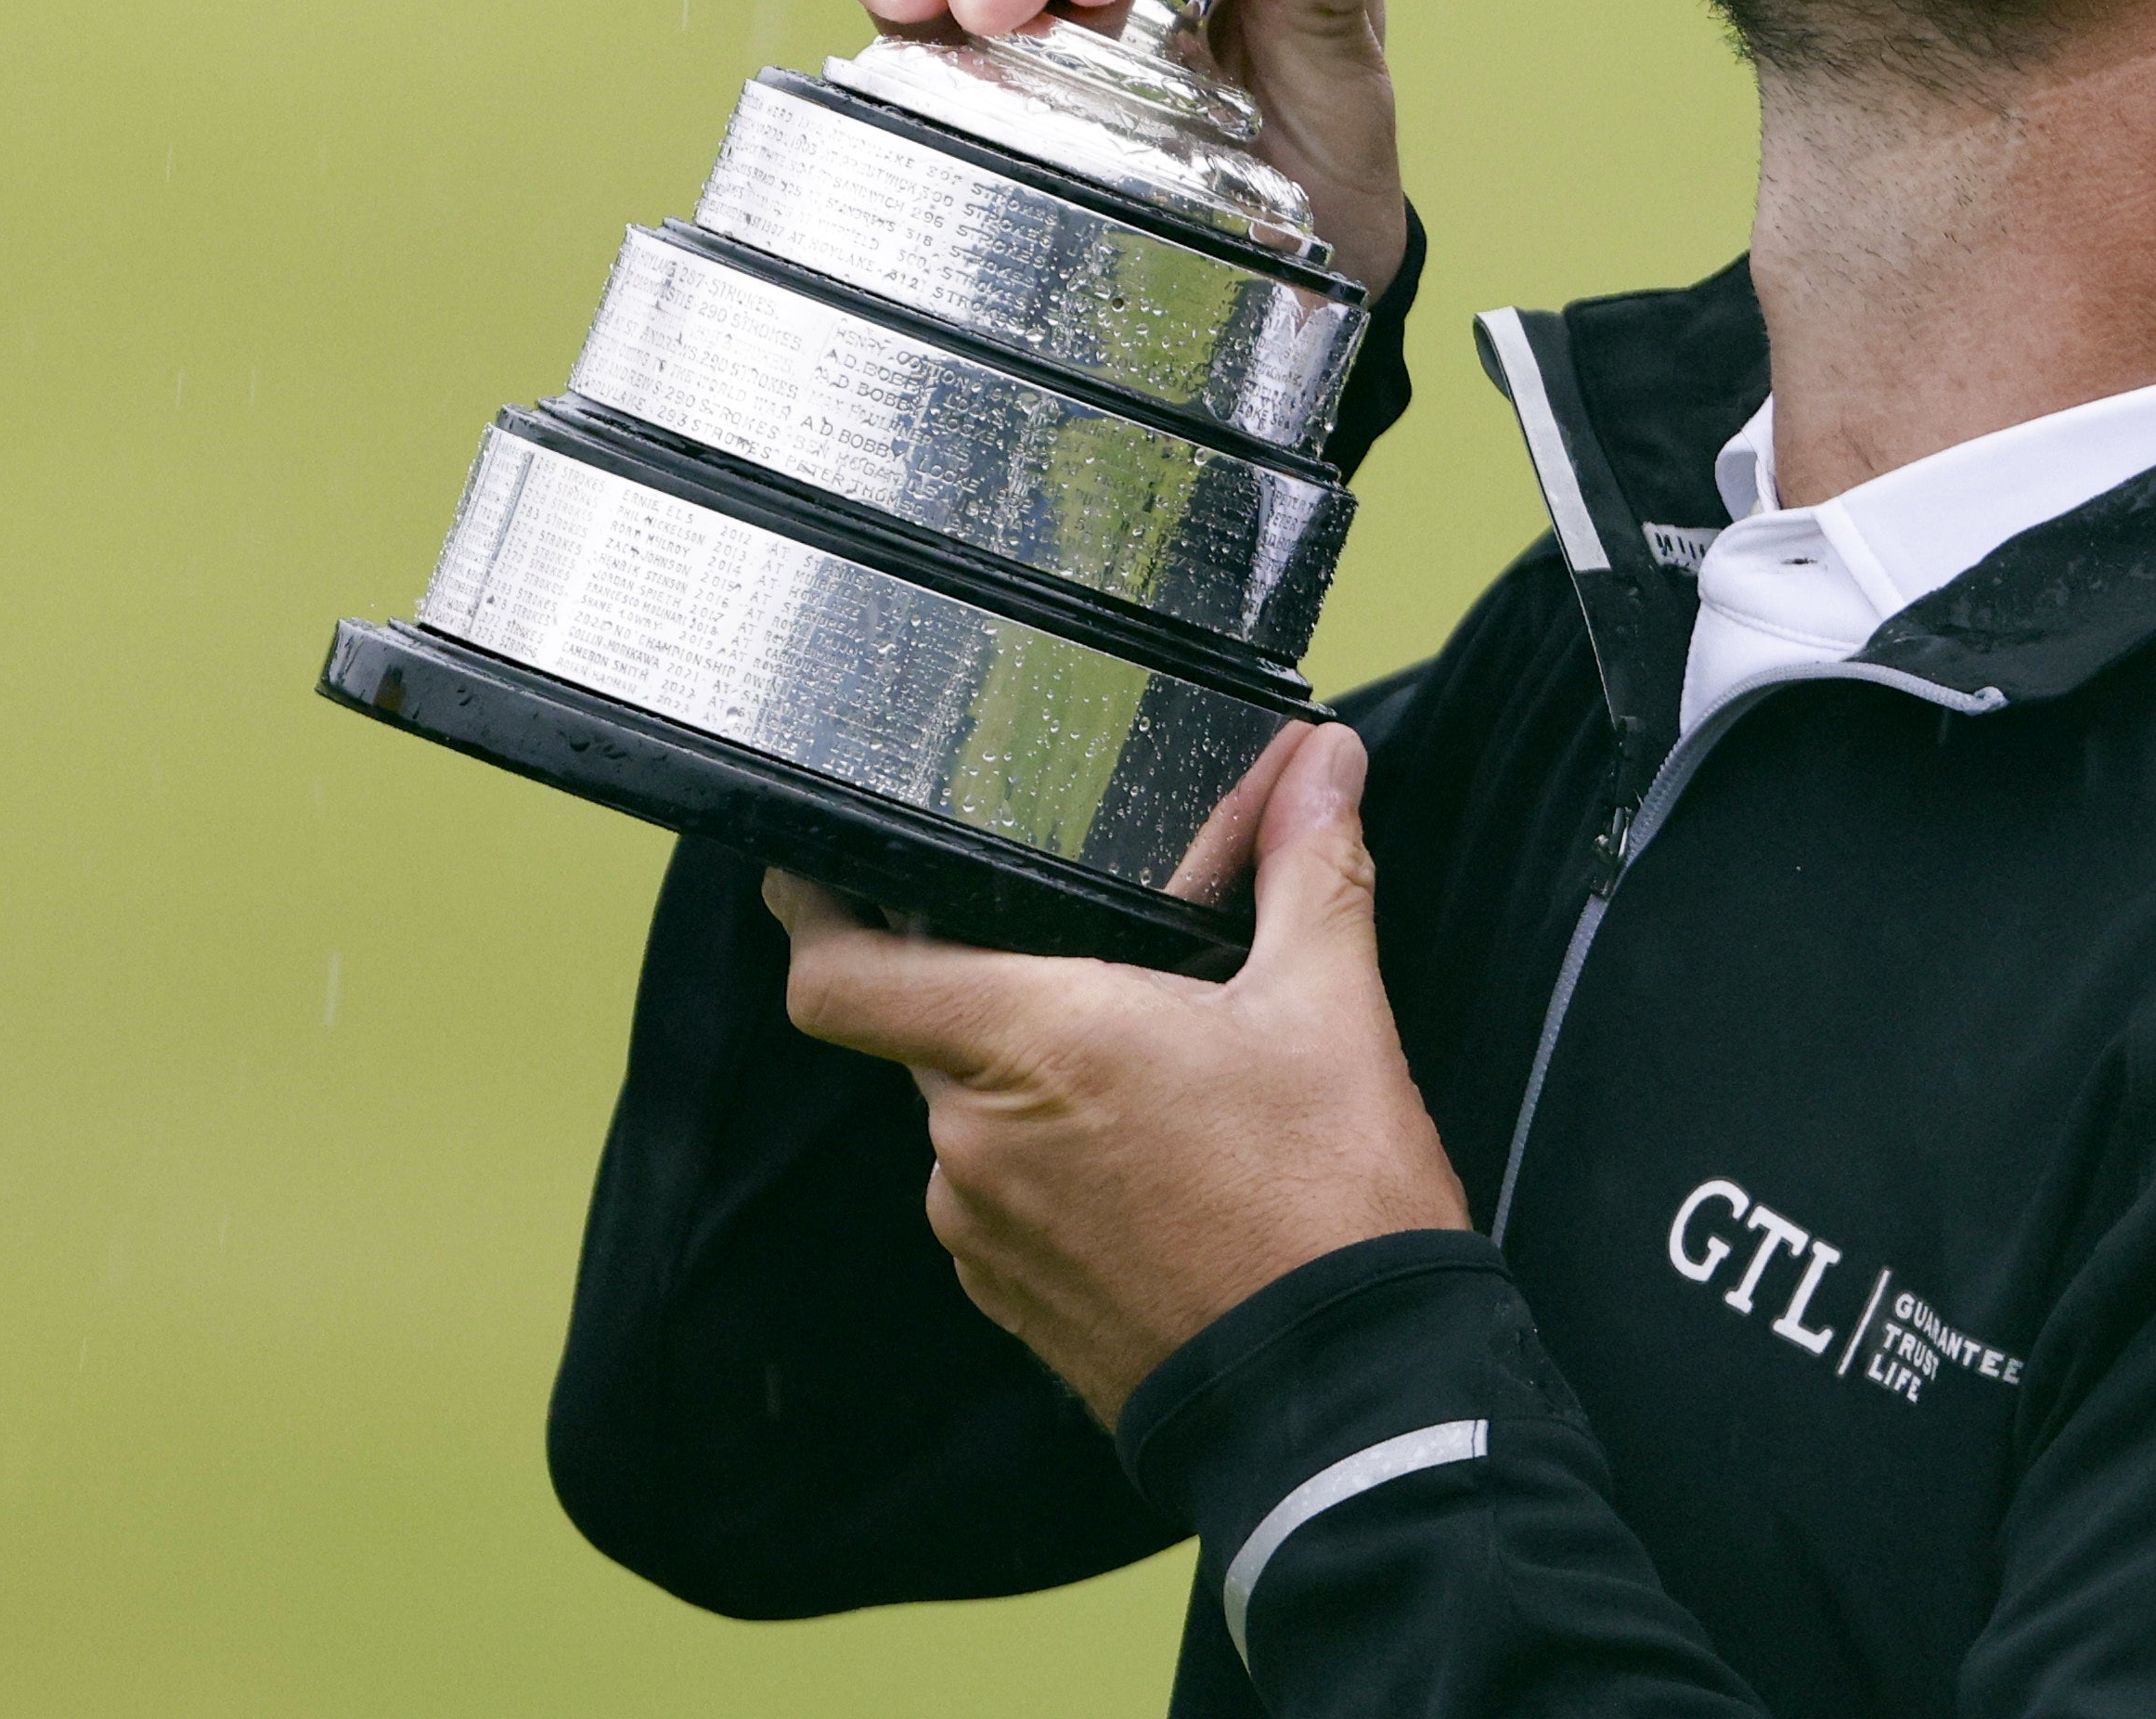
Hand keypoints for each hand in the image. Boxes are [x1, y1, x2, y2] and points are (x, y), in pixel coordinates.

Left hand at [770, 723, 1469, 1427]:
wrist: (1345, 1393)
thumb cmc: (1325, 1203)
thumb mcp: (1329, 1007)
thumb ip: (1309, 866)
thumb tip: (1321, 763)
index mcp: (1028, 1043)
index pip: (841, 977)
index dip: (809, 914)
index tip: (811, 875)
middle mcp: (974, 1141)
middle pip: (929, 1033)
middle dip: (997, 994)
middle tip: (1092, 967)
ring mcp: (985, 1234)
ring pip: (973, 1119)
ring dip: (1035, 1091)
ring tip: (1155, 1080)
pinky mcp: (1014, 1303)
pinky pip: (999, 1204)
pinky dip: (1054, 1172)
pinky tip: (1153, 1169)